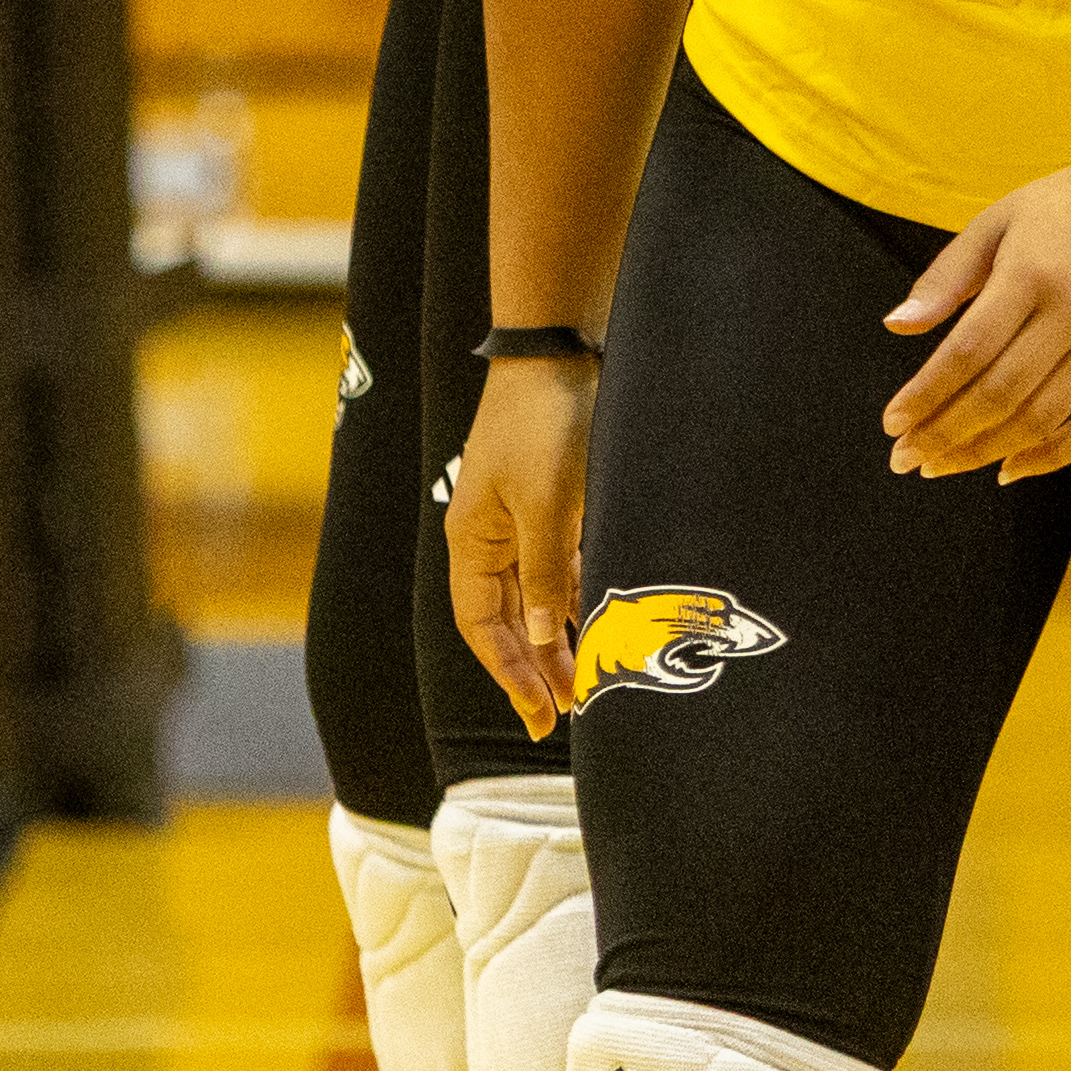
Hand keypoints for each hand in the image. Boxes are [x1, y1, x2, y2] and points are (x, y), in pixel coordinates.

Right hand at [447, 353, 594, 726]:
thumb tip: (542, 637)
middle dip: (534, 668)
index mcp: (472, 540)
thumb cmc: (546, 424)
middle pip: (508, 620)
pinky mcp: (554, 504)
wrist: (561, 352)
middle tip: (566, 718)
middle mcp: (491, 538)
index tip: (541, 712)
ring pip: (537, 598)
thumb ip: (546, 574)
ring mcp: (522, 521)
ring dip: (558, 639)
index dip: (508, 672)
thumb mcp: (548, 505)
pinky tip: (599, 625)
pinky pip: (561, 568)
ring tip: (586, 685)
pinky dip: (577, 600)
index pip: (482, 624)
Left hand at [879, 164, 1070, 482]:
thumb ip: (945, 276)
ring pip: (1041, 419)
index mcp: (1031, 272)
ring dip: (984, 452)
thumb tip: (896, 326)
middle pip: (1000, 394)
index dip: (926, 395)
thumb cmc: (1062, 210)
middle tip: (906, 458)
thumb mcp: (996, 223)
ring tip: (943, 465)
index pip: (968, 351)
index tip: (893, 423)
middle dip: (944, 434)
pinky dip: (1051, 459)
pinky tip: (1010, 469)